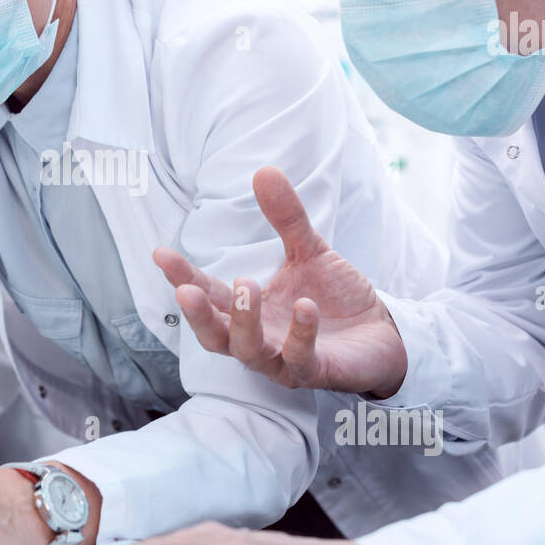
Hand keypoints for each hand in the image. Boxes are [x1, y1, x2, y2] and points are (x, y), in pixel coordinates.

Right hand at [154, 166, 407, 396]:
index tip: (161, 253)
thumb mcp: (308, 251)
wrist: (384, 333)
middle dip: (198, 315)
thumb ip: (286, 218)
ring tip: (245, 286)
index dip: (183, 277)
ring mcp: (284, 360)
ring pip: (250, 352)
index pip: (208, 296)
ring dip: (243, 322)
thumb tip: (264, 171)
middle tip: (186, 291)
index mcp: (249, 312)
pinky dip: (300, 333)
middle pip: (215, 336)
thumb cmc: (335, 299)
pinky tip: (305, 307)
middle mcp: (258, 341)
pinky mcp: (318, 372)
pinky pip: (301, 358)